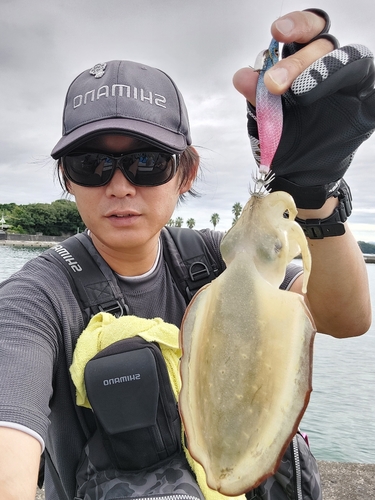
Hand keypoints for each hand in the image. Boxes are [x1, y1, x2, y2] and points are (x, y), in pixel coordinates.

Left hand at [233, 9, 374, 208]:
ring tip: (299, 96)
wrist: (301, 173)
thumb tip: (242, 76)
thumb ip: (257, 98)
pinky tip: (345, 94)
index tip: (277, 32)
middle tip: (274, 84)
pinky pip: (370, 83)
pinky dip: (359, 83)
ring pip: (349, 58)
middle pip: (323, 44)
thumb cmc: (284, 141)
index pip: (306, 31)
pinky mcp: (367, 102)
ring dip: (322, 72)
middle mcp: (327, 67)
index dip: (296, 25)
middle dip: (297, 60)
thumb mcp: (265, 120)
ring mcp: (350, 83)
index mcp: (301, 64)